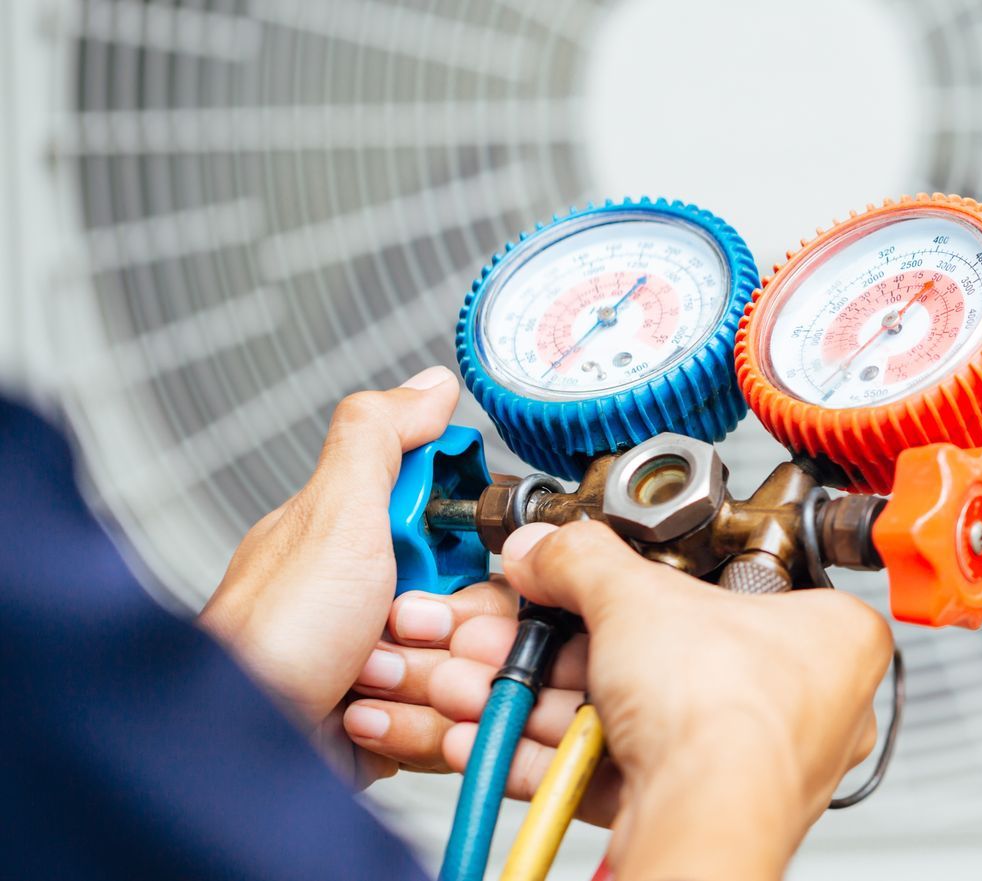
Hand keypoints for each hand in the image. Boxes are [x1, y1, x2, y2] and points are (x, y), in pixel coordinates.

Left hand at [197, 367, 515, 781]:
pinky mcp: (392, 727)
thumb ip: (379, 440)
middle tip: (389, 635)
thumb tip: (429, 384)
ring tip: (369, 685)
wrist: (240, 748)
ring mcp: (383, 667)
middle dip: (445, 631)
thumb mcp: (333, 515)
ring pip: (471, 672)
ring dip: (430, 683)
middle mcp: (372, 604)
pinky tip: (372, 721)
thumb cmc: (269, 639)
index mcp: (359, 544)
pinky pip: (451, 728)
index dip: (463, 559)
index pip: (464, 541)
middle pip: (478, 611)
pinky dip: (420, 730)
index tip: (429, 569)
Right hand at [399, 521, 893, 878]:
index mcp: (834, 635)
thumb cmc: (727, 712)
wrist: (703, 816)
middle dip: (566, 647)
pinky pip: (613, 771)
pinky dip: (550, 754)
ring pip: (630, 718)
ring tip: (486, 677)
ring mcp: (751, 763)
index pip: (735, 587)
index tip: (594, 576)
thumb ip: (584, 562)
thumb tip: (550, 548)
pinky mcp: (696, 809)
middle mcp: (806, 705)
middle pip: (665, 658)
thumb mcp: (639, 597)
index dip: (653, 580)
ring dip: (543, 699)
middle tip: (520, 629)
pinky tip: (498, 735)